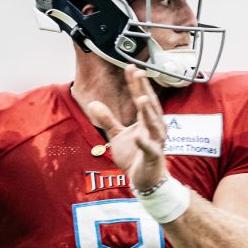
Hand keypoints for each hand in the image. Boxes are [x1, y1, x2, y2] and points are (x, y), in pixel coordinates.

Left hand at [85, 68, 168, 191]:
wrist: (146, 181)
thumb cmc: (135, 156)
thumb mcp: (117, 135)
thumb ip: (107, 119)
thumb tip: (92, 103)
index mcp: (146, 121)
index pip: (141, 97)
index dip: (136, 83)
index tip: (131, 67)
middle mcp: (154, 128)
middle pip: (150, 105)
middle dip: (144, 89)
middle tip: (139, 72)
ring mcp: (156, 142)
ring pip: (154, 124)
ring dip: (148, 111)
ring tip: (141, 98)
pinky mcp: (153, 157)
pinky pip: (149, 148)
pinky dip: (144, 142)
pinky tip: (138, 135)